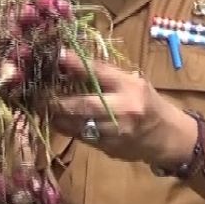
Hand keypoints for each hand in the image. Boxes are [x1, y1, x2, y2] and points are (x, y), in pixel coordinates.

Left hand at [49, 49, 188, 166]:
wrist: (167, 136)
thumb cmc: (146, 102)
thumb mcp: (132, 82)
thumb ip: (105, 75)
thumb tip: (70, 63)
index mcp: (130, 86)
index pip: (98, 71)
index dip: (75, 63)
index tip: (56, 55)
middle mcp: (123, 109)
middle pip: (82, 104)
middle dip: (55, 100)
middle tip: (37, 94)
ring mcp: (115, 132)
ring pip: (76, 124)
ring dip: (56, 116)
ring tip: (41, 107)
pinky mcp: (109, 148)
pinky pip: (81, 137)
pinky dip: (66, 128)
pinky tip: (57, 120)